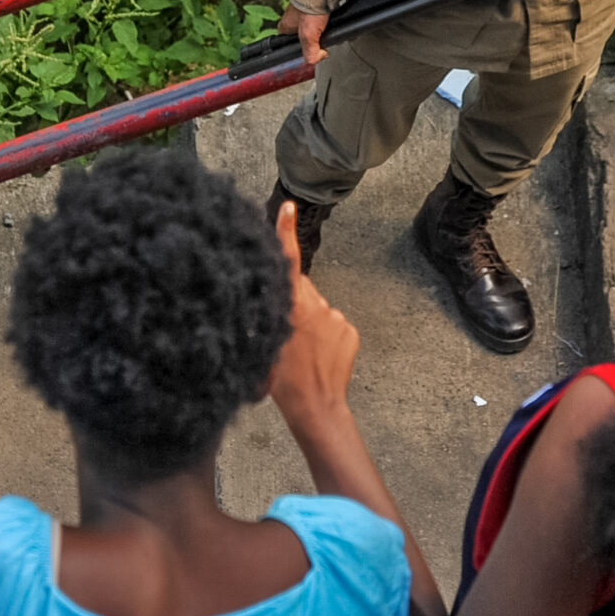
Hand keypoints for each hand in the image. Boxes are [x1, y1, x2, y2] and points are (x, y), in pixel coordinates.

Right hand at [267, 202, 359, 428]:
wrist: (316, 407)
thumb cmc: (283, 382)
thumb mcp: (264, 344)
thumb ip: (271, 314)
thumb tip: (276, 300)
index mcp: (290, 305)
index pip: (288, 261)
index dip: (286, 232)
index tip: (288, 208)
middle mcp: (316, 305)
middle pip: (303, 291)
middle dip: (297, 304)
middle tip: (288, 336)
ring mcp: (336, 317)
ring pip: (320, 310)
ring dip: (312, 324)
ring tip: (304, 354)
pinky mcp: (350, 329)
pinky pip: (335, 325)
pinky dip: (328, 337)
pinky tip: (321, 357)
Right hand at [279, 5, 329, 66]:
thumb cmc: (309, 8)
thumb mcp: (308, 36)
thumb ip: (311, 53)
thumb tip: (319, 56)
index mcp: (285, 27)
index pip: (292, 45)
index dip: (305, 49)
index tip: (315, 49)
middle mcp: (293, 20)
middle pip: (307, 37)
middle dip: (318, 39)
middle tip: (324, 36)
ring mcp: (304, 12)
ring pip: (317, 28)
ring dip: (325, 29)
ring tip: (330, 27)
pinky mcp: (315, 6)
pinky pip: (324, 18)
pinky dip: (330, 20)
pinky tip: (334, 21)